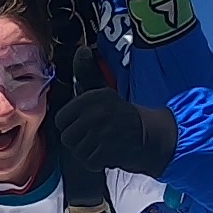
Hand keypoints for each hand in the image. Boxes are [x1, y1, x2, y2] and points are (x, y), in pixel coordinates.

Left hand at [57, 47, 177, 177]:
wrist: (151, 135)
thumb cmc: (122, 114)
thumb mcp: (104, 91)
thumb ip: (88, 73)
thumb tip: (81, 49)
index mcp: (91, 97)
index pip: (61, 120)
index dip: (71, 126)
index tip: (84, 125)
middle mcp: (95, 112)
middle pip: (67, 137)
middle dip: (79, 142)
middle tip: (95, 137)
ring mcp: (101, 132)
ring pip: (76, 151)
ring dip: (88, 153)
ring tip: (102, 144)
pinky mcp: (108, 150)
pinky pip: (88, 162)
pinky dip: (97, 162)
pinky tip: (108, 154)